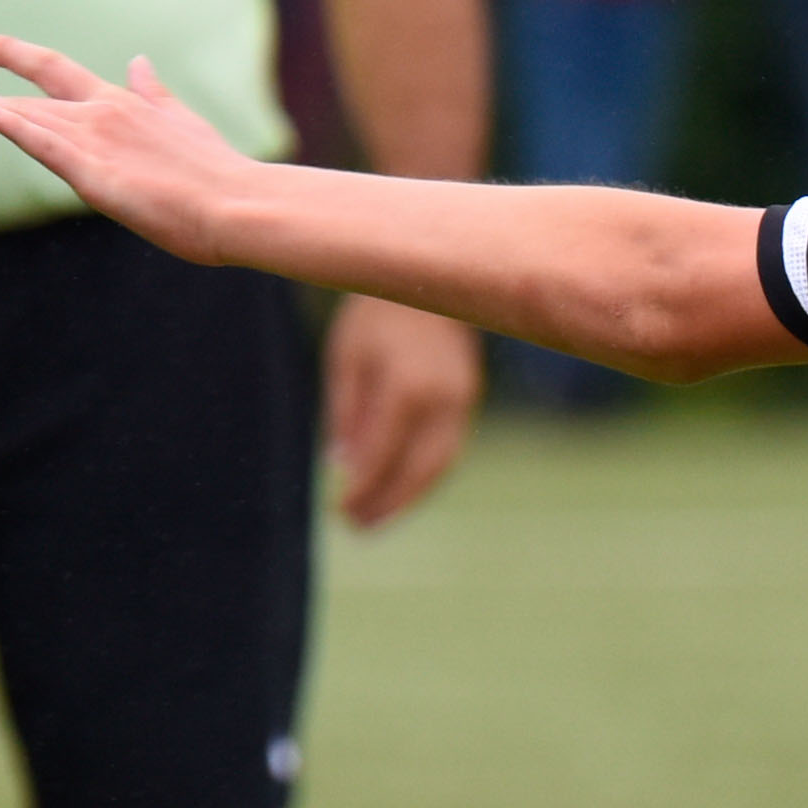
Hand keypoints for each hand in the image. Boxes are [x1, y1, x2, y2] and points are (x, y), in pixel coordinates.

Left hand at [0, 37, 258, 259]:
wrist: (240, 204)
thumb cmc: (218, 176)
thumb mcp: (183, 124)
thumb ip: (154, 93)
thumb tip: (139, 61)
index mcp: (122, 103)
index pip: (56, 72)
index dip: (13, 57)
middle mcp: (101, 112)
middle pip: (24, 96)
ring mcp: (94, 139)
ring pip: (19, 116)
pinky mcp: (91, 171)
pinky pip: (36, 140)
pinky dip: (3, 122)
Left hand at [324, 296, 480, 530]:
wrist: (430, 280)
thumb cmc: (377, 314)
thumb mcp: (347, 357)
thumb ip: (345, 410)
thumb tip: (342, 463)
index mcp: (407, 387)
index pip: (383, 453)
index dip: (362, 487)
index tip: (339, 509)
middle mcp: (442, 399)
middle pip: (418, 469)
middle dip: (388, 503)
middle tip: (357, 528)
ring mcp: (462, 400)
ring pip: (439, 465)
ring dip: (408, 499)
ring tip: (376, 520)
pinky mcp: (469, 400)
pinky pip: (447, 449)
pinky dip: (423, 477)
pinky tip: (400, 491)